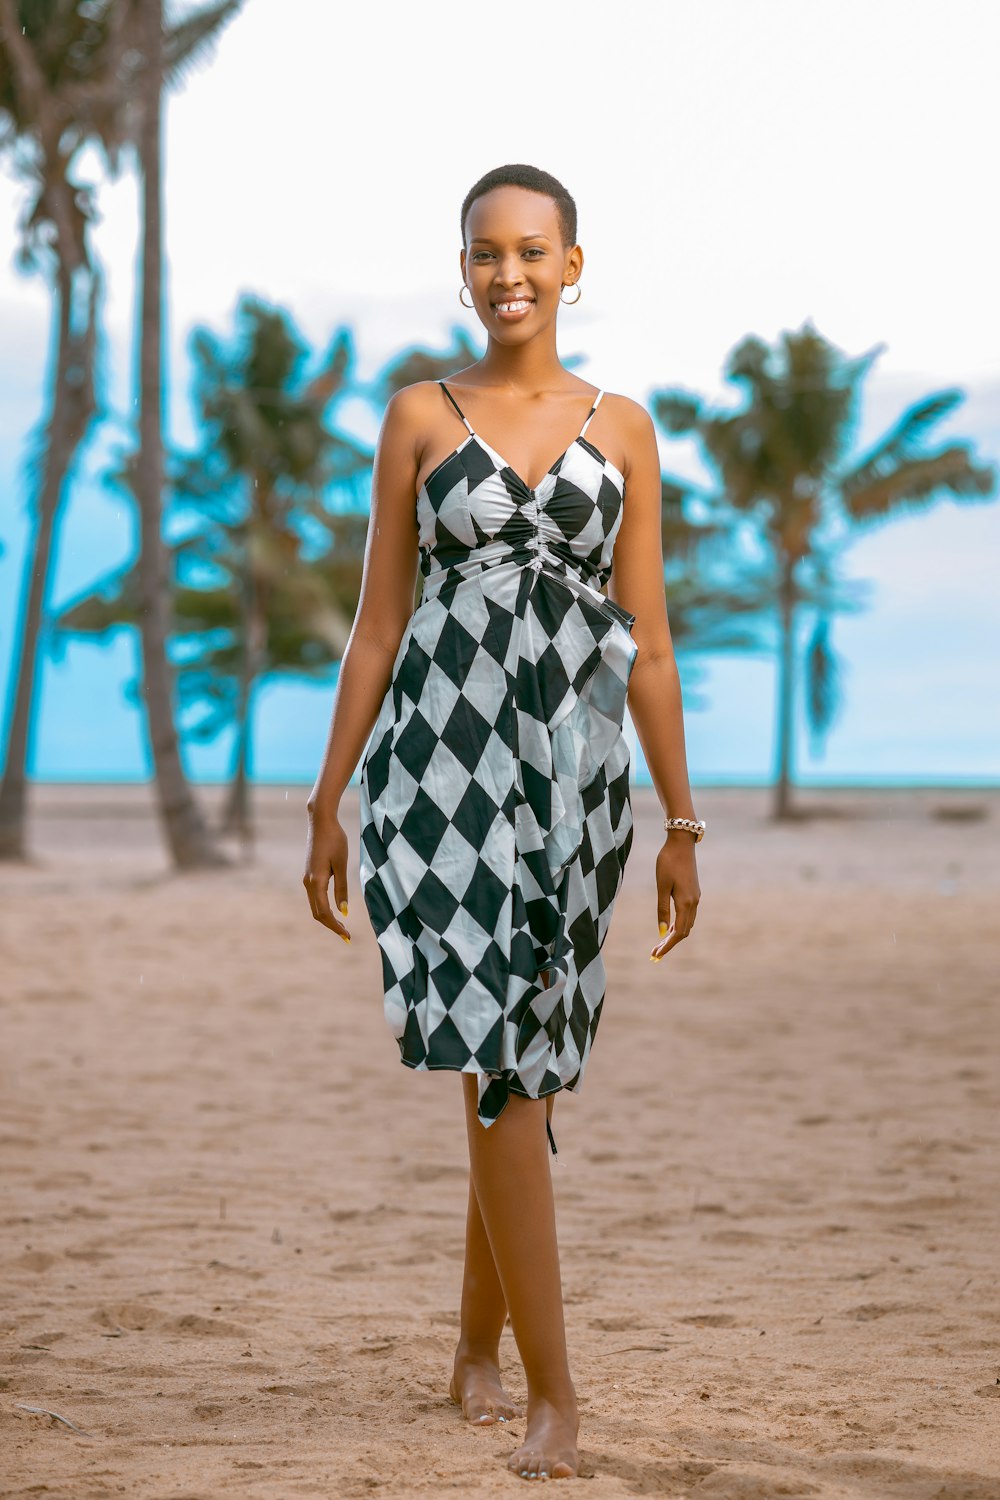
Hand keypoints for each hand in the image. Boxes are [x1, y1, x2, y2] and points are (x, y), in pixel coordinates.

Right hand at [303, 805, 350, 942]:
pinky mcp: (309, 874)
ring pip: (315, 906)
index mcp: (316, 882)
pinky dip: (324, 908)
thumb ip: (342, 888)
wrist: (320, 822)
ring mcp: (306, 879)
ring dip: (327, 918)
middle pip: (317, 913)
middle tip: (347, 936)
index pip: (324, 912)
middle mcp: (308, 883)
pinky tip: (335, 910)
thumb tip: (344, 911)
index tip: (347, 937)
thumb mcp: (342, 864)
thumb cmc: (335, 840)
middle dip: (331, 926)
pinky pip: (315, 897)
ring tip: (343, 926)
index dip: (335, 926)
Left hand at [650, 836, 700, 959]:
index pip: (678, 933)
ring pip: (687, 924)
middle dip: (669, 943)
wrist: (682, 843)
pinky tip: (668, 926)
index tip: (655, 955)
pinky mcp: (694, 892)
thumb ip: (662, 909)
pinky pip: (688, 915)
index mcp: (686, 903)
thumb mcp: (661, 886)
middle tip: (654, 953)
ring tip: (659, 943)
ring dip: (674, 935)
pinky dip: (678, 924)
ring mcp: (696, 898)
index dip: (667, 946)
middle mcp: (694, 903)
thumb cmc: (668, 862)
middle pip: (683, 931)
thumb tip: (660, 931)